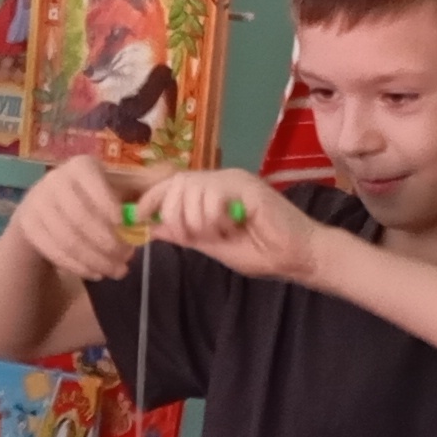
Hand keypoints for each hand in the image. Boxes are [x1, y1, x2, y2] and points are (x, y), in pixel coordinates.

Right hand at [11, 154, 143, 283]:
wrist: (44, 205)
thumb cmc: (92, 196)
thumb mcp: (114, 186)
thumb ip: (140, 190)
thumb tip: (165, 191)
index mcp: (80, 166)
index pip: (93, 183)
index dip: (107, 204)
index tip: (123, 224)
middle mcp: (55, 181)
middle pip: (81, 217)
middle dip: (107, 242)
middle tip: (127, 258)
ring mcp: (38, 204)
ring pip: (68, 239)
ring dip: (95, 260)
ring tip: (117, 271)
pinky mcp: (29, 226)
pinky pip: (55, 251)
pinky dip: (78, 266)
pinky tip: (96, 273)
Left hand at [141, 167, 330, 286]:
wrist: (297, 256)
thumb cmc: (260, 252)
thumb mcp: (212, 245)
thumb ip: (185, 234)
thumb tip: (153, 228)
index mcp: (212, 191)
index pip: (173, 184)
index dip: (152, 198)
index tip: (139, 217)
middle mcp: (221, 179)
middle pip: (177, 183)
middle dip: (174, 213)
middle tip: (192, 235)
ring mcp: (235, 180)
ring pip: (192, 188)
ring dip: (197, 220)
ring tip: (219, 234)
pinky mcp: (247, 186)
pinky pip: (214, 194)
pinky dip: (215, 217)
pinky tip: (233, 226)